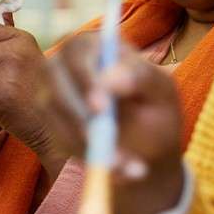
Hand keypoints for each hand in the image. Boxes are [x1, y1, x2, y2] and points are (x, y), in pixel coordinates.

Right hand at [35, 32, 186, 213]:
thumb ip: (141, 78)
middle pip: (54, 86)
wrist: (148, 146)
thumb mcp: (161, 92)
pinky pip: (60, 142)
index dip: (85, 80)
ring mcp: (52, 94)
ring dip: (89, 147)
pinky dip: (89, 159)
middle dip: (79, 121)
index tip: (100, 110)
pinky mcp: (51, 124)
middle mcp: (66, 64)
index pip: (77, 52)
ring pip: (55, 119)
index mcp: (95, 44)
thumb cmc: (156, 107)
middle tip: (105, 150)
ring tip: (128, 166)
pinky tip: (120, 168)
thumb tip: (111, 78)